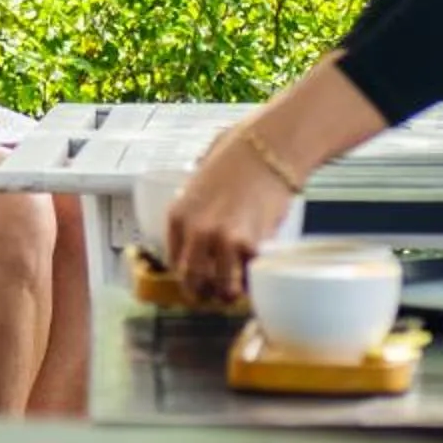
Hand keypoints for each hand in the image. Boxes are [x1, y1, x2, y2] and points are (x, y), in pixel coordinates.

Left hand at [157, 131, 301, 305]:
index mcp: (178, 214)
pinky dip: (253, 281)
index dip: (186, 275)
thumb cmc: (238, 153)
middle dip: (204, 293)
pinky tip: (255, 277)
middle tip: (214, 295)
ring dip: (229, 294)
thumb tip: (200, 203)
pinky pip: (249, 276)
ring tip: (237, 292)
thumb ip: (197, 197)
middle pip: (193, 281)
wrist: (268, 147)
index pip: (173, 262)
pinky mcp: (250, 245)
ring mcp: (222, 240)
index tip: (196, 279)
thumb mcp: (201, 176)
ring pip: (222, 287)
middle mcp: (195, 231)